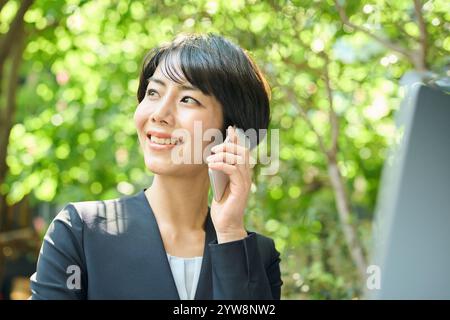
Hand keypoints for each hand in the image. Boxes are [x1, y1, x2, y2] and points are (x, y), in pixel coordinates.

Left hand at [207, 126, 251, 242]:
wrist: (226, 225)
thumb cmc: (223, 205)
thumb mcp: (219, 183)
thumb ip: (220, 170)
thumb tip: (214, 157)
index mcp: (243, 173)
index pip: (243, 151)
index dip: (238, 139)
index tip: (230, 128)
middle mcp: (247, 175)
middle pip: (242, 151)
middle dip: (228, 145)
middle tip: (213, 149)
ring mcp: (245, 182)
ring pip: (239, 158)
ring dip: (223, 154)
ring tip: (210, 158)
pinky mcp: (241, 189)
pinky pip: (233, 170)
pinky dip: (222, 164)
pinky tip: (211, 165)